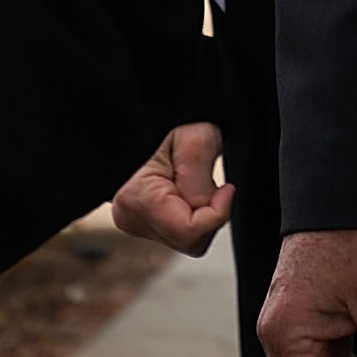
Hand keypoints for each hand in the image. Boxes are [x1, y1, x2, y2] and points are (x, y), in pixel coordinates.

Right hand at [111, 123, 233, 255]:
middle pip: (188, 240)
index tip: (227, 189)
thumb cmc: (177, 120)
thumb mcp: (197, 141)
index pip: (187, 232)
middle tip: (205, 179)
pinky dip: (195, 216)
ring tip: (193, 180)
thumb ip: (200, 185)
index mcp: (136, 199)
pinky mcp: (146, 225)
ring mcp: (136, 223)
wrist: (162, 115)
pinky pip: (183, 234)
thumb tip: (209, 213)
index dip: (216, 213)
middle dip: (208, 214)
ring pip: (188, 240)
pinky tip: (188, 190)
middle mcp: (130, 218)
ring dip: (202, 214)